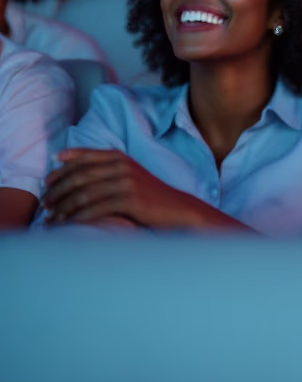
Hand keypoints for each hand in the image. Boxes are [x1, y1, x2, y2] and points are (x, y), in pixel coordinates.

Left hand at [43, 150, 197, 228]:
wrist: (177, 209)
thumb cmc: (148, 195)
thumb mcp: (128, 175)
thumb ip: (104, 168)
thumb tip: (66, 164)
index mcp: (121, 158)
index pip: (84, 158)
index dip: (61, 169)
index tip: (46, 180)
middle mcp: (123, 166)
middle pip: (80, 176)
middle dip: (58, 191)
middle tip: (45, 204)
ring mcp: (127, 183)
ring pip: (84, 194)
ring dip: (64, 207)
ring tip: (52, 217)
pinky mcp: (131, 200)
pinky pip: (96, 208)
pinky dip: (78, 217)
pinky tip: (68, 224)